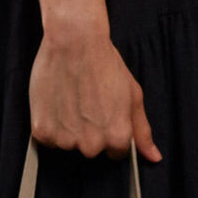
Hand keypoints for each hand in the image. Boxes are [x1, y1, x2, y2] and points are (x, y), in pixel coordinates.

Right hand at [29, 27, 161, 161]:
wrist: (73, 40)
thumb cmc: (105, 64)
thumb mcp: (132, 95)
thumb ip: (142, 131)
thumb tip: (154, 158)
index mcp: (117, 138)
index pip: (115, 152)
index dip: (111, 131)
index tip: (104, 113)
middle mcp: (92, 145)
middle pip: (91, 150)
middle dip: (90, 132)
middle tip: (86, 103)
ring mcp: (66, 140)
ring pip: (69, 144)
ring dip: (68, 128)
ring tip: (70, 99)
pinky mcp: (43, 132)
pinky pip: (48, 139)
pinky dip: (49, 124)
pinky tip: (56, 102)